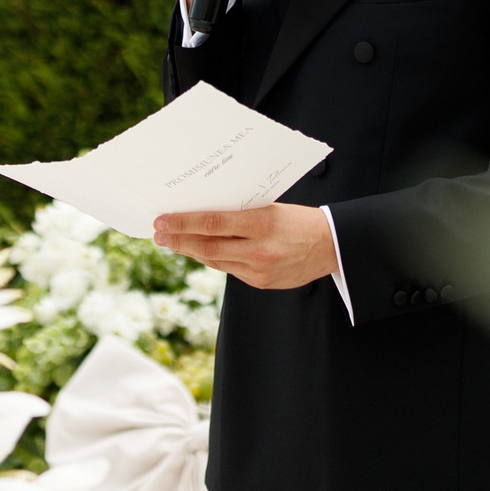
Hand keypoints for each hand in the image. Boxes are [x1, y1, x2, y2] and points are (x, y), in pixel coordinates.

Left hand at [154, 203, 335, 290]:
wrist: (330, 246)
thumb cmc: (299, 220)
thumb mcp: (271, 208)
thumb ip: (239, 214)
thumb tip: (202, 215)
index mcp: (262, 223)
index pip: (213, 223)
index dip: (183, 223)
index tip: (162, 220)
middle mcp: (259, 249)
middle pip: (207, 246)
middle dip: (178, 240)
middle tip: (158, 234)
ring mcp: (259, 269)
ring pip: (214, 261)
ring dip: (190, 251)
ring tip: (171, 242)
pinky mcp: (260, 282)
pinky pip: (229, 269)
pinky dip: (212, 259)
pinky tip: (199, 251)